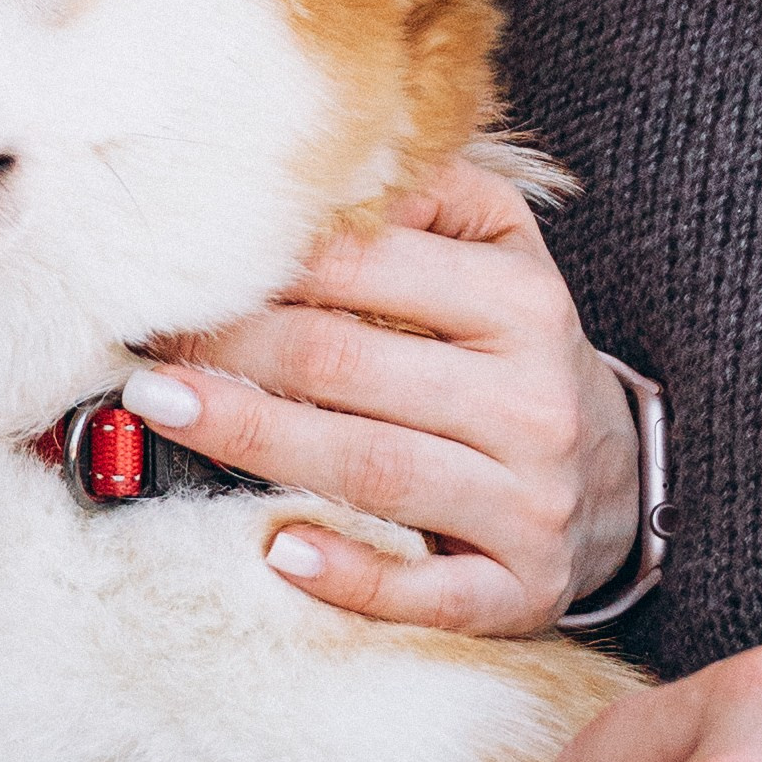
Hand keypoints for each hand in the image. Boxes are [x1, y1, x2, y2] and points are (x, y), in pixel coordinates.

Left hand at [119, 157, 638, 632]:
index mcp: (524, 304)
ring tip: (161, 408)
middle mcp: (531, 402)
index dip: (263, 265)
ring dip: (252, 439)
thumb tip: (328, 171)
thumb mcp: (505, 257)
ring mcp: (528, 502)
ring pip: (371, 468)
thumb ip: (429, 201)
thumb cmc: (519, 358)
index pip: (368, 267)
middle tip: (144, 338)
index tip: (181, 266)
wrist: (617, 484)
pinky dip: (350, 575)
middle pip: (347, 364)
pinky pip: (428, 590)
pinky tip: (277, 551)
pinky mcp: (521, 589)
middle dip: (231, 348)